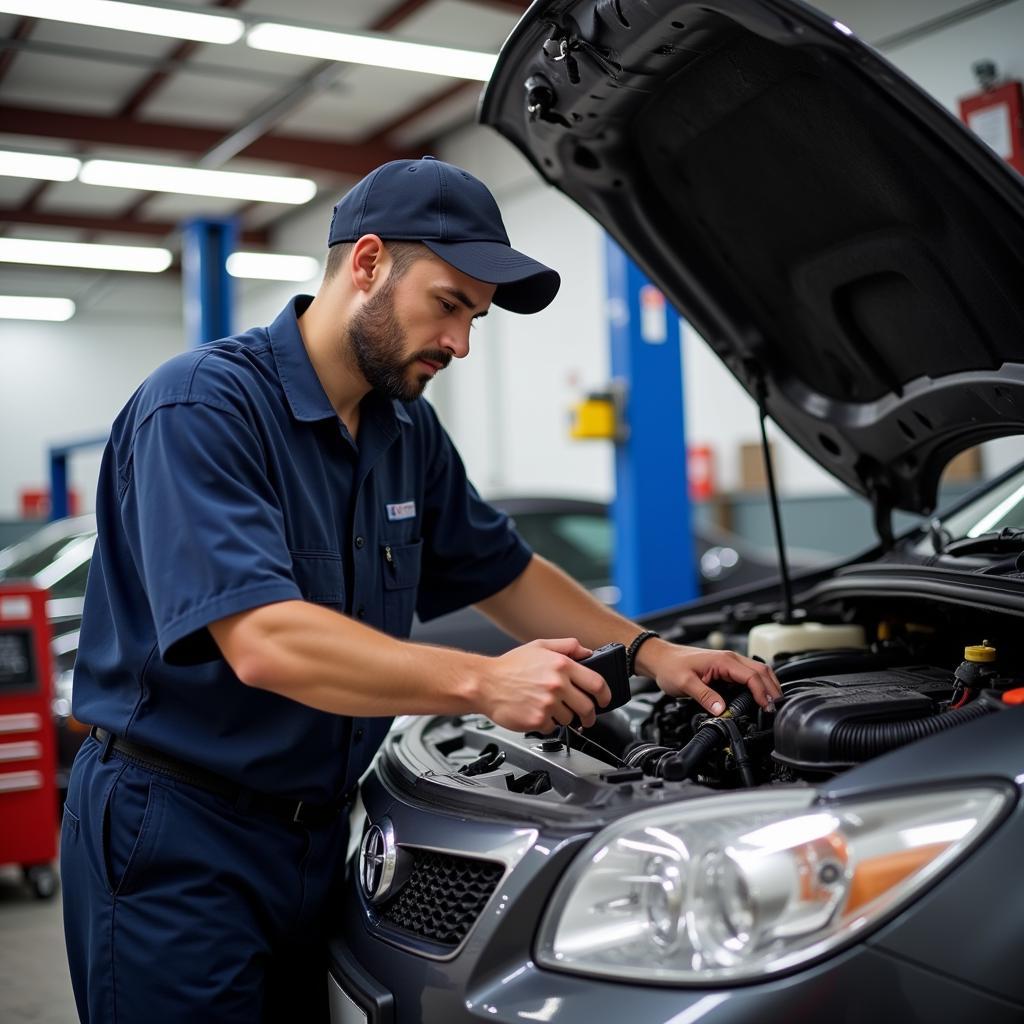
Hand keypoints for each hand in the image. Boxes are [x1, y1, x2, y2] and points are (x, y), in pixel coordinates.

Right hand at [478, 638, 611, 731]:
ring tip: (550, 708)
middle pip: (588, 707)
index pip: (597, 683)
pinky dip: (547, 723)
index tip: (605, 700)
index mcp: (561, 665)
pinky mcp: (538, 720)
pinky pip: (552, 727)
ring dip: (564, 717)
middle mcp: (557, 684)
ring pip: (570, 719)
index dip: (606, 695)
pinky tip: (537, 712)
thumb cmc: (509, 666)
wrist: (484, 684)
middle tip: (587, 716)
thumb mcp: (539, 646)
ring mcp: (548, 704)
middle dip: (590, 714)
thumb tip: (587, 652)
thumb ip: (567, 646)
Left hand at [637, 639, 781, 714]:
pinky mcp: (725, 669)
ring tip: (771, 704)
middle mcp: (730, 659)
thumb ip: (704, 696)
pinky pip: (748, 675)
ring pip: (757, 672)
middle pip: (762, 671)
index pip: (752, 676)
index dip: (763, 693)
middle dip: (773, 689)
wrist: (661, 659)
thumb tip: (721, 709)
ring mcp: (729, 663)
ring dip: (768, 686)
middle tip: (776, 708)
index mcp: (723, 660)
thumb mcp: (685, 683)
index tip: (767, 708)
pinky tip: (758, 697)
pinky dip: (758, 685)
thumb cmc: (671, 666)